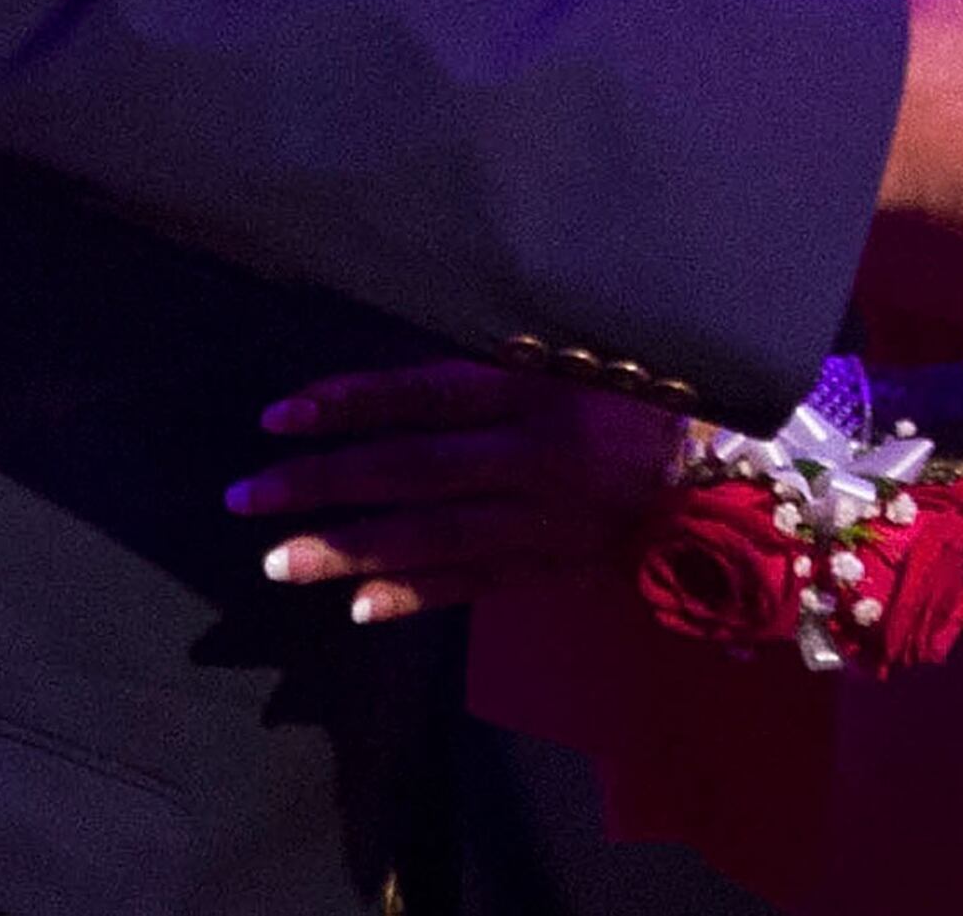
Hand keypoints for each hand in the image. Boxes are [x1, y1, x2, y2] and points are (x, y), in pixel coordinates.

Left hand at [227, 360, 682, 624]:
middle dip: (324, 484)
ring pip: (431, 537)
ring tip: (279, 562)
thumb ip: (487, 367)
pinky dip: (416, 596)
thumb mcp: (566, 356)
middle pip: (410, 471)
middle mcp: (529, 457)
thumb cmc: (629, 394)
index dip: (347, 405)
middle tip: (247, 497)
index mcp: (530, 391)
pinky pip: (475, 583)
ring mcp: (539, 519)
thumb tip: (390, 380)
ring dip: (350, 549)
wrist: (715, 473)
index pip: (421, 398)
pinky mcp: (548, 564)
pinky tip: (358, 607)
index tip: (276, 417)